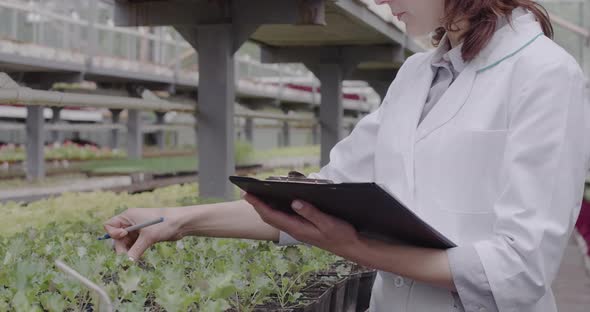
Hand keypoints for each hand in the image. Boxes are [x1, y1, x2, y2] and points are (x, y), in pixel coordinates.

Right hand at [103, 207, 182, 260]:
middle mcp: (130, 222)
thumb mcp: (148, 237)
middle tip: (127, 258)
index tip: (123, 236)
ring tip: (133, 259)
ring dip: (128, 252)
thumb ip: (135, 250)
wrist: (181, 223)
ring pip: (125, 243)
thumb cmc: (164, 224)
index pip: (109, 225)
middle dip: (121, 247)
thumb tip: (126, 263)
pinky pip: (133, 246)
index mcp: (128, 216)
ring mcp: (137, 230)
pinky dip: (134, 252)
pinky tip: (137, 258)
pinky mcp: (143, 237)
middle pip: (117, 237)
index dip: (113, 233)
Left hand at [243, 194, 361, 257]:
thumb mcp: (328, 223)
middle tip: (246, 192)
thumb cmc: (341, 235)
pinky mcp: (303, 227)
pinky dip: (276, 208)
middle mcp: (295, 229)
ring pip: (276, 217)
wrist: (351, 246)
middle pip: (269, 216)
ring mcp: (298, 228)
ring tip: (257, 194)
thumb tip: (295, 202)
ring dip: (265, 206)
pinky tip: (276, 201)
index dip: (257, 204)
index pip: (271, 215)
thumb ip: (311, 213)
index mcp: (297, 228)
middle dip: (257, 204)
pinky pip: (284, 217)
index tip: (247, 194)